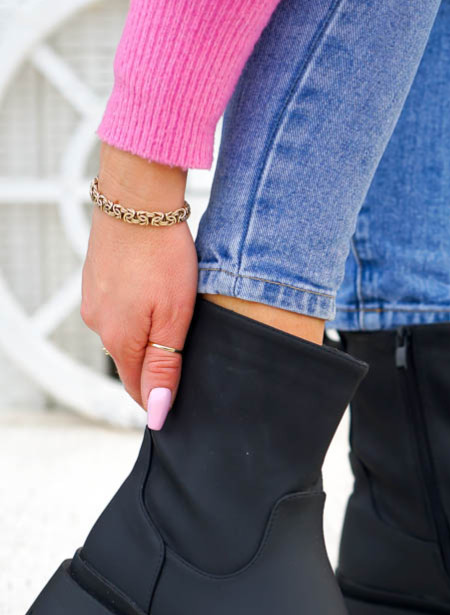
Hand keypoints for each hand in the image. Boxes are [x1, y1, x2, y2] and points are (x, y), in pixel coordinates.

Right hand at [81, 145, 197, 428]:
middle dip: (158, 367)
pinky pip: (120, 309)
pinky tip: (156, 294)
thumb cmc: (163, 257)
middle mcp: (99, 325)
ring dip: (149, 335)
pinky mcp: (96, 280)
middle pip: (132, 362)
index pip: (138, 389)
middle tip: (190, 355)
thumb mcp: (175, 319)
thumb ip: (166, 368)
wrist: (138, 200)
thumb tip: (155, 413)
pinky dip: (139, 310)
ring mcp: (94, 301)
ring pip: (126, 334)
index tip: (183, 399)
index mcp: (119, 341)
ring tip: (176, 318)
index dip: (160, 398)